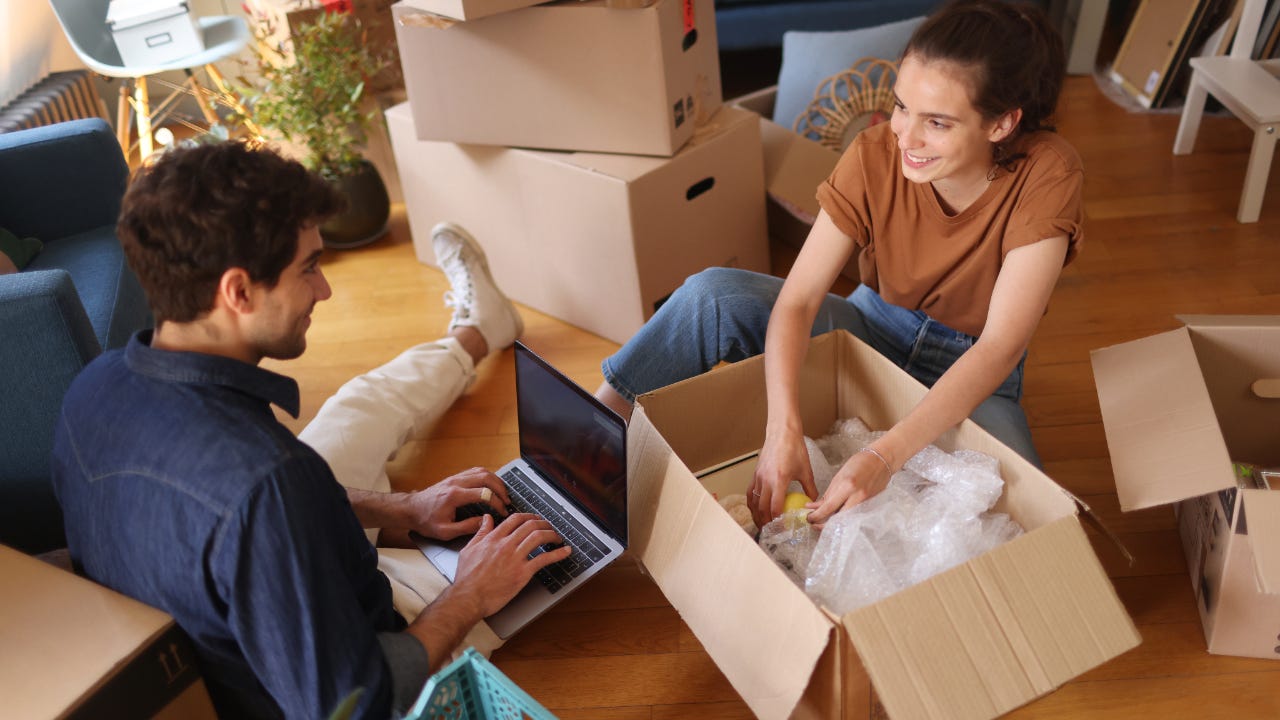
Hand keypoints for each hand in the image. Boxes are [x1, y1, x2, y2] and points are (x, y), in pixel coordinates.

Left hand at [404, 467, 510, 540]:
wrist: (411, 509)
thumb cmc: (426, 521)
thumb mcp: (445, 532)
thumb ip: (467, 527)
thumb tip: (484, 521)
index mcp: (454, 496)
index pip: (484, 493)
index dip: (497, 502)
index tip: (502, 511)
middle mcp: (456, 483)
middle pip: (486, 477)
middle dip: (501, 489)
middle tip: (507, 501)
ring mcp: (455, 478)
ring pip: (482, 471)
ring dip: (496, 481)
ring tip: (503, 493)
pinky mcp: (455, 477)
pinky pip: (475, 471)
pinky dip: (487, 477)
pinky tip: (492, 486)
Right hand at [452, 513, 571, 617]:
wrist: (468, 598)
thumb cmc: (467, 578)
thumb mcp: (469, 550)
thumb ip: (480, 532)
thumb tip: (486, 519)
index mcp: (493, 538)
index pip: (515, 519)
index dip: (529, 516)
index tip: (535, 519)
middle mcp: (506, 545)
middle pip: (530, 525)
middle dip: (543, 523)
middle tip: (548, 526)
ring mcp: (515, 558)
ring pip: (538, 537)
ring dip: (551, 534)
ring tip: (557, 537)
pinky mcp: (522, 573)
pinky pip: (544, 559)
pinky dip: (558, 553)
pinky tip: (565, 551)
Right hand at [748, 427, 817, 527]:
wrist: (781, 432)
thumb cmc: (794, 448)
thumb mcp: (806, 470)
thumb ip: (810, 488)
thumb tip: (814, 501)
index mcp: (779, 480)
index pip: (775, 506)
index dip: (777, 520)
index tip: (782, 528)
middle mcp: (766, 480)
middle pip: (762, 508)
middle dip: (766, 522)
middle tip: (771, 531)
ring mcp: (758, 477)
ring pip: (754, 502)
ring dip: (757, 515)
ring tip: (762, 524)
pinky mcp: (755, 474)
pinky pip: (751, 493)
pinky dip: (752, 503)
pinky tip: (755, 509)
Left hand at [806, 449, 892, 525]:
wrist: (881, 461)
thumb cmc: (860, 463)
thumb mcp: (839, 476)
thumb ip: (828, 494)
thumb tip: (816, 506)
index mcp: (848, 486)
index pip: (828, 507)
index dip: (816, 515)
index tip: (809, 518)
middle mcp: (858, 497)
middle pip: (838, 519)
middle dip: (823, 524)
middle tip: (814, 523)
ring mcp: (866, 503)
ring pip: (846, 520)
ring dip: (833, 523)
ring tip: (823, 521)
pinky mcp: (871, 506)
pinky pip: (854, 516)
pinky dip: (844, 518)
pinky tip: (836, 517)